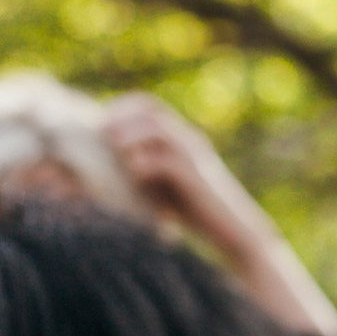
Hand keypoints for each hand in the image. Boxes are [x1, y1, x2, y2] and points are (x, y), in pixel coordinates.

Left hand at [102, 94, 263, 250]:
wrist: (235, 231)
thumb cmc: (198, 211)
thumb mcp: (168, 183)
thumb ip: (147, 168)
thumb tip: (111, 163)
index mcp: (183, 137)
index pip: (149, 104)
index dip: (121, 108)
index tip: (101, 125)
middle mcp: (189, 140)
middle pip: (150, 111)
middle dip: (120, 119)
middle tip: (101, 136)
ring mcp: (194, 157)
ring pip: (156, 130)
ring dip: (130, 139)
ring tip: (117, 155)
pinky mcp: (195, 178)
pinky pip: (164, 162)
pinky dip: (143, 166)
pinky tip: (135, 176)